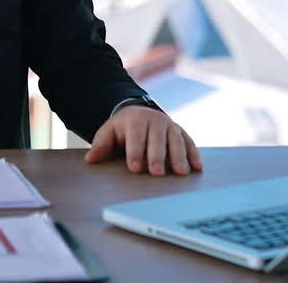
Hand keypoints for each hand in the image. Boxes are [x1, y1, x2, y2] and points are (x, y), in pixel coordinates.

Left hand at [85, 105, 202, 175]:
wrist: (139, 114)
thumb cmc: (122, 129)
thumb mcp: (108, 132)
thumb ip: (100, 145)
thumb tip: (90, 160)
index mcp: (135, 120)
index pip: (136, 136)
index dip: (135, 152)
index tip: (135, 168)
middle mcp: (155, 120)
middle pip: (157, 139)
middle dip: (157, 156)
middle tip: (157, 173)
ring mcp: (170, 126)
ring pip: (176, 141)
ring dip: (179, 157)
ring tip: (180, 173)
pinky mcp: (181, 132)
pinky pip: (189, 142)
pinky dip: (194, 154)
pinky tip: (197, 168)